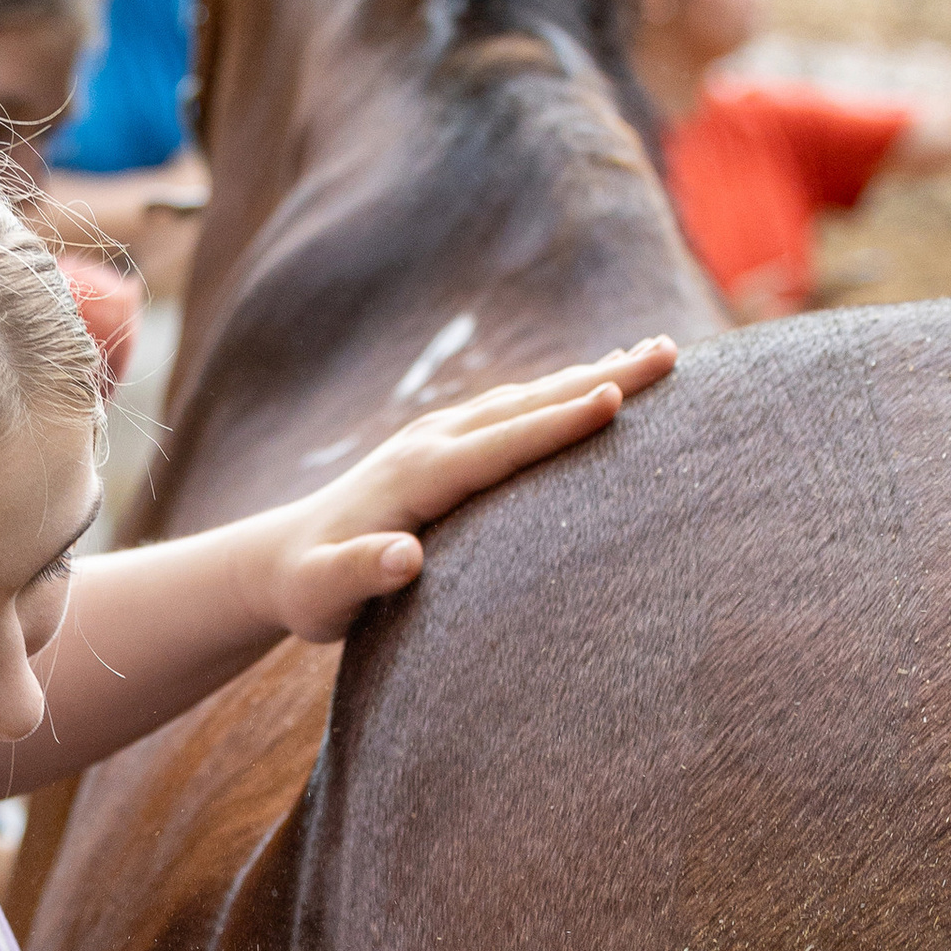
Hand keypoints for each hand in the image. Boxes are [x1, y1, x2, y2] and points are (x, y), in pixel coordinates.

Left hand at [246, 344, 677, 641]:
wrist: (279, 560)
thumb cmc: (309, 589)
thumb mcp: (322, 595)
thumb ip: (360, 574)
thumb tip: (404, 557)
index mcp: (418, 475)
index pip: (502, 444)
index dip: (557, 423)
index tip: (614, 399)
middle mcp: (434, 441)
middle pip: (530, 403)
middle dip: (601, 378)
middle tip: (670, 355)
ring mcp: (441, 435)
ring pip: (529, 396)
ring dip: (592, 374)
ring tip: (657, 355)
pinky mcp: (447, 442)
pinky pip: (517, 408)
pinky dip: (564, 391)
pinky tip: (601, 381)